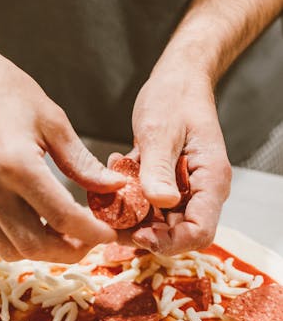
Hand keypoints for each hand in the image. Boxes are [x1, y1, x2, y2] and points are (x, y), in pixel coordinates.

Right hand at [0, 46, 124, 261]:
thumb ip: (82, 162)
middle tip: (91, 239)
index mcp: (17, 165)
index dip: (92, 232)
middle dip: (70, 251)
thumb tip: (113, 187)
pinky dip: (21, 240)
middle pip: (35, 245)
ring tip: (67, 235)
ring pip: (11, 249)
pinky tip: (40, 223)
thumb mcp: (53, 120)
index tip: (110, 234)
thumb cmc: (4, 91)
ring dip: (43, 252)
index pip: (62, 217)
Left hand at [129, 67, 231, 254]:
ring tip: (110, 194)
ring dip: (132, 215)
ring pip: (160, 222)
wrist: (177, 79)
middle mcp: (200, 191)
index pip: (199, 232)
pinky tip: (117, 172)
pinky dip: (130, 198)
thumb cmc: (174, 98)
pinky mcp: (168, 184)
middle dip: (144, 233)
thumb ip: (159, 169)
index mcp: (210, 180)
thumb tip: (161, 203)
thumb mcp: (161, 132)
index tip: (138, 234)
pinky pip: (149, 205)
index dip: (169, 241)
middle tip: (112, 220)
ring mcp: (184, 189)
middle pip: (178, 233)